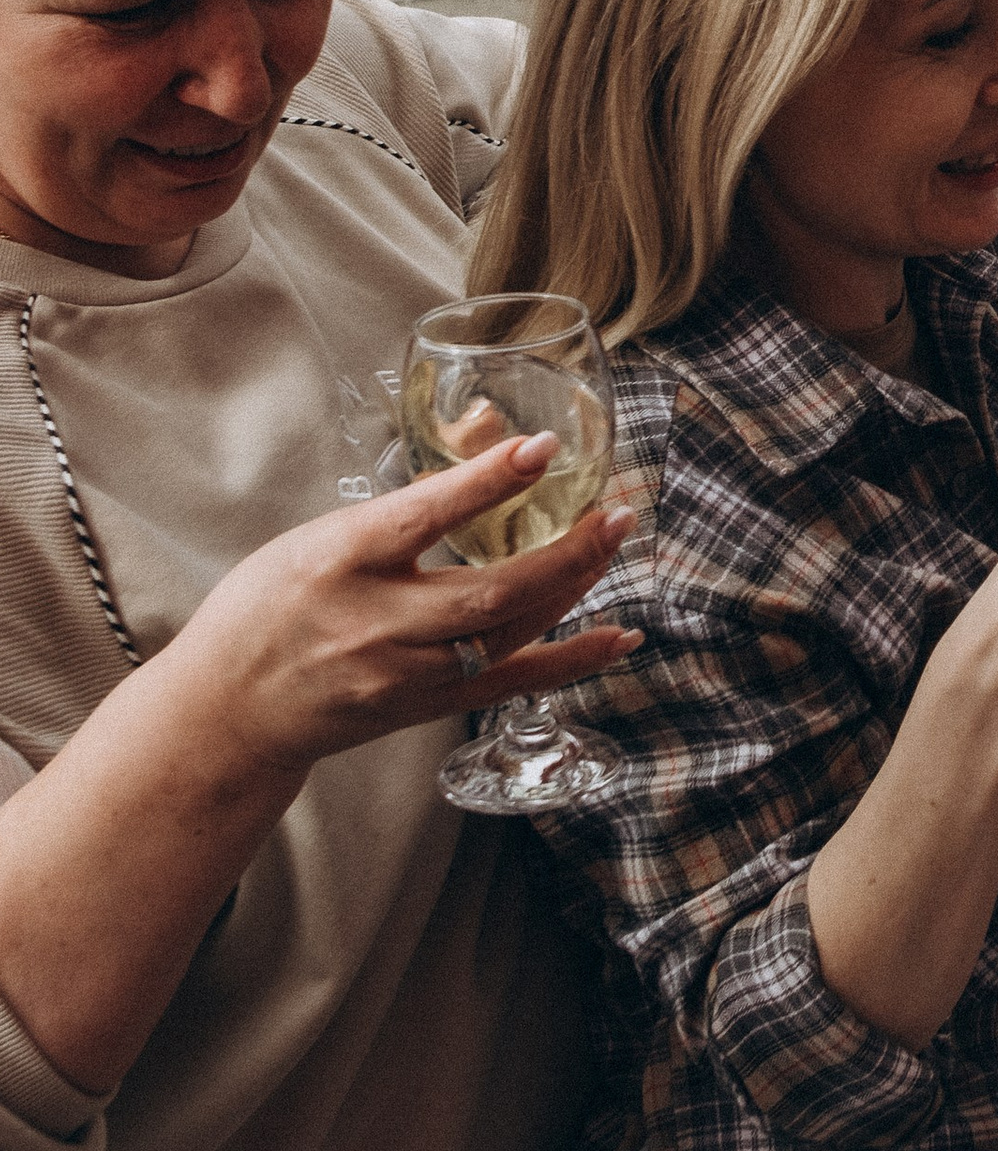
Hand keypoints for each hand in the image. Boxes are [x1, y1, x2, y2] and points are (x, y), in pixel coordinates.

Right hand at [169, 433, 642, 785]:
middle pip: (489, 589)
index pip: (425, 516)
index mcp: (341, 561)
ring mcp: (403, 673)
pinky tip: (619, 637)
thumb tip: (485, 437)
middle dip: (565, 550)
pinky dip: (571, 661)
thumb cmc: (268, 609)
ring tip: (614, 542)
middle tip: (615, 511)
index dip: (488, 481)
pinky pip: (511, 684)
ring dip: (574, 588)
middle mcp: (375, 622)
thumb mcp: (317, 538)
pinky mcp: (424, 708)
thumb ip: (404, 504)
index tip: (543, 447)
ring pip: (508, 633)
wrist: (226, 713)